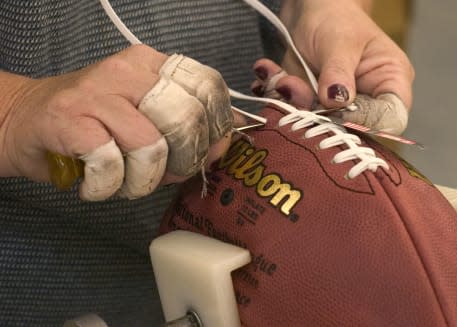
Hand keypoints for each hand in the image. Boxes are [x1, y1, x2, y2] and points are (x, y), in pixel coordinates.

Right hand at [0, 45, 232, 200]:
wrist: (24, 121)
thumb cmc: (93, 125)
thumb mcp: (146, 118)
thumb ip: (186, 128)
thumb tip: (224, 145)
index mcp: (151, 64)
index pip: (205, 86)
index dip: (215, 126)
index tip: (207, 150)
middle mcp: (126, 71)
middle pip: (185, 117)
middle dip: (184, 159)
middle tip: (163, 174)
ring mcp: (96, 93)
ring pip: (151, 145)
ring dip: (143, 180)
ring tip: (125, 181)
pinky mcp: (69, 119)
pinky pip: (111, 163)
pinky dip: (108, 186)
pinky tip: (97, 183)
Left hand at [252, 0, 413, 133]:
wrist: (308, 7)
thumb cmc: (336, 15)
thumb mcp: (339, 40)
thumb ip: (338, 72)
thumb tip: (337, 101)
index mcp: (390, 82)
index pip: (390, 120)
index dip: (364, 123)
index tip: (333, 109)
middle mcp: (367, 100)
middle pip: (349, 128)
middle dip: (316, 112)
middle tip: (291, 87)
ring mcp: (337, 105)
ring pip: (317, 124)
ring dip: (291, 102)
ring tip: (280, 77)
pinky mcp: (312, 105)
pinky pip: (295, 112)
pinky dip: (278, 95)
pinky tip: (269, 73)